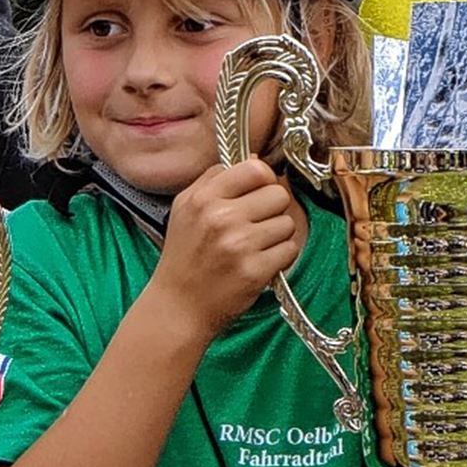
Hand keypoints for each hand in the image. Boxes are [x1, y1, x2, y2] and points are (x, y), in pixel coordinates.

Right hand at [147, 159, 304, 340]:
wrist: (177, 309)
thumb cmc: (183, 258)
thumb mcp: (186, 208)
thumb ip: (215, 177)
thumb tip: (252, 158)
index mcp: (204, 199)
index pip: (256, 168)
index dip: (264, 178)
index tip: (259, 190)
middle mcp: (222, 218)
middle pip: (278, 194)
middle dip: (272, 208)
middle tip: (256, 223)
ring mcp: (240, 245)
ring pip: (287, 222)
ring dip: (277, 235)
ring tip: (254, 246)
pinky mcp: (255, 271)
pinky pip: (290, 249)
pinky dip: (280, 257)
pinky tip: (259, 262)